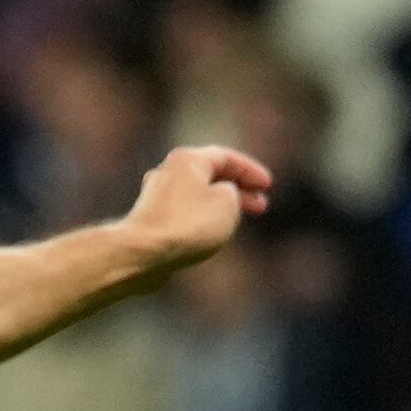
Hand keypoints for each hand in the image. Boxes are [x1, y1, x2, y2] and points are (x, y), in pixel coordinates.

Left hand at [126, 142, 271, 266]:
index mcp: (187, 159)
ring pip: (195, 196)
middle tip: (260, 206)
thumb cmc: (188, 224)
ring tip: (238, 221)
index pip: (225, 157)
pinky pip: (182, 213)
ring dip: (219, 206)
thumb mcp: (228, 202)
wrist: (142, 253)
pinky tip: (210, 234)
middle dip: (238, 190)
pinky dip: (200, 219)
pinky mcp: (148, 220)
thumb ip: (233, 193)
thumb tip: (220, 196)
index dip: (250, 171)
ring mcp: (154, 197)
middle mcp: (166, 172)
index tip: (268, 186)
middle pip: (209, 175)